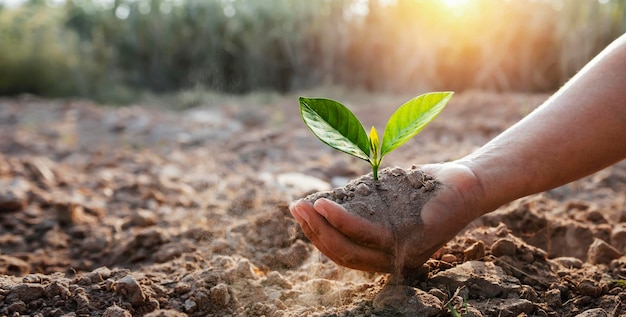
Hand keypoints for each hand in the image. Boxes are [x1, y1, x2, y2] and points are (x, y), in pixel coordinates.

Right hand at [289, 162, 485, 272]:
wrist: (469, 184)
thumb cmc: (426, 190)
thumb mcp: (388, 200)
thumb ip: (361, 207)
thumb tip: (323, 201)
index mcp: (386, 256)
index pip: (344, 253)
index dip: (318, 235)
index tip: (301, 213)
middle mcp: (392, 262)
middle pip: (341, 256)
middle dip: (313, 233)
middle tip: (294, 208)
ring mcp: (400, 252)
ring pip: (348, 250)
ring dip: (320, 228)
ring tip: (302, 206)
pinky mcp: (408, 237)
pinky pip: (366, 232)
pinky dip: (340, 219)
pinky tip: (323, 204)